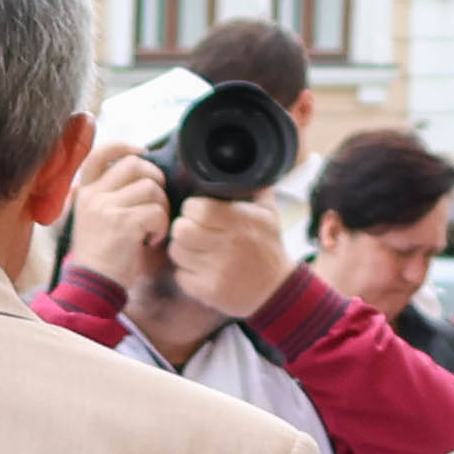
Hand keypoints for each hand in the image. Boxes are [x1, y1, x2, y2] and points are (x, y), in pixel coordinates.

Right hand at [65, 146, 172, 302]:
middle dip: (155, 178)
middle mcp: (93, 196)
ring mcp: (107, 208)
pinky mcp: (123, 224)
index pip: (100, 154)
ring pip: (150, 187)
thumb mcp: (95, 218)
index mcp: (85, 191)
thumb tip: (143, 172)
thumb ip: (110, 194)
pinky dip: (161, 226)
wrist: (92, 285)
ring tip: (154, 225)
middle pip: (134, 164)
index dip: (124, 146)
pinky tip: (152, 239)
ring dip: (161, 206)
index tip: (142, 152)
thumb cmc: (101, 255)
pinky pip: (156, 211)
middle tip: (156, 200)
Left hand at [157, 190, 293, 335]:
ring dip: (182, 250)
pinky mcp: (209, 291)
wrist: (276, 290)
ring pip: (177, 252)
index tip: (198, 212)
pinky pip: (180, 275)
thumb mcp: (268, 213)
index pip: (197, 208)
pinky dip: (186, 272)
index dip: (192, 208)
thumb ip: (255, 187)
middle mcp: (229, 245)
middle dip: (183, 228)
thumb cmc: (268, 246)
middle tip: (192, 230)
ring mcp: (218, 270)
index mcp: (241, 221)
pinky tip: (200, 269)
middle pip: (181, 230)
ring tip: (196, 249)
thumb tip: (240, 162)